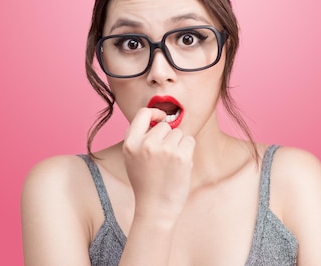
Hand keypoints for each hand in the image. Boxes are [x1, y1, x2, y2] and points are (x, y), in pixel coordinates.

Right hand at [122, 107, 195, 222]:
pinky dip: (188, 151)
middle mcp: (146, 144)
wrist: (155, 207)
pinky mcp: (181, 156)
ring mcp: (164, 149)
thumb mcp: (132, 158)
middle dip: (168, 137)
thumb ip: (140, 138)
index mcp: (130, 143)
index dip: (154, 113)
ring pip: (179, 133)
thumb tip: (159, 119)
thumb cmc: (146, 183)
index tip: (160, 119)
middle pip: (165, 126)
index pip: (143, 113)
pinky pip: (189, 141)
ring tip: (171, 163)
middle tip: (164, 157)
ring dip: (179, 144)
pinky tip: (180, 165)